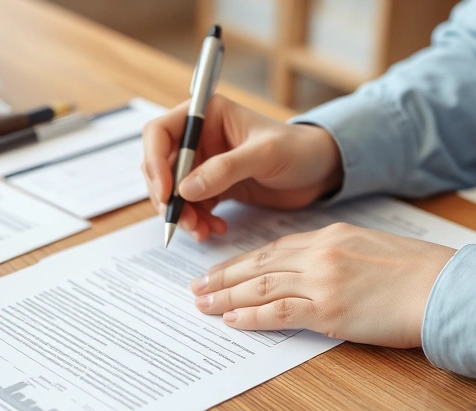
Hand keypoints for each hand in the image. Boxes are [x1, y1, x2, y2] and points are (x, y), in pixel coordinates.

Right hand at [142, 95, 343, 241]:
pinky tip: (215, 229)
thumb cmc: (298, 149)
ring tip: (202, 231)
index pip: (159, 133)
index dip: (155, 162)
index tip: (166, 193)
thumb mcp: (264, 154)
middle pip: (161, 167)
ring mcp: (205, 164)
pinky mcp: (213, 187)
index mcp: (206, 115)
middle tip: (183, 222)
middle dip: (168, 197)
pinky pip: (192, 207)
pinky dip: (198, 221)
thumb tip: (186, 189)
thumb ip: (225, 169)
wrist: (320, 171)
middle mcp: (200, 137)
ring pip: (174, 192)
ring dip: (182, 215)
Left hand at [190, 223, 455, 347]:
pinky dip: (252, 317)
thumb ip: (338, 257)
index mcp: (331, 235)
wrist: (445, 287)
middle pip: (259, 265)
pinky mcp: (329, 310)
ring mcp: (322, 281)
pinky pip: (279, 312)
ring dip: (227, 297)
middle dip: (224, 277)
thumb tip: (314, 274)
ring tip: (202, 305)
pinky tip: (232, 321)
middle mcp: (320, 254)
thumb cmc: (419, 274)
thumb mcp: (373, 250)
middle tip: (197, 287)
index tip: (222, 271)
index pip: (275, 249)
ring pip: (260, 288)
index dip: (243, 262)